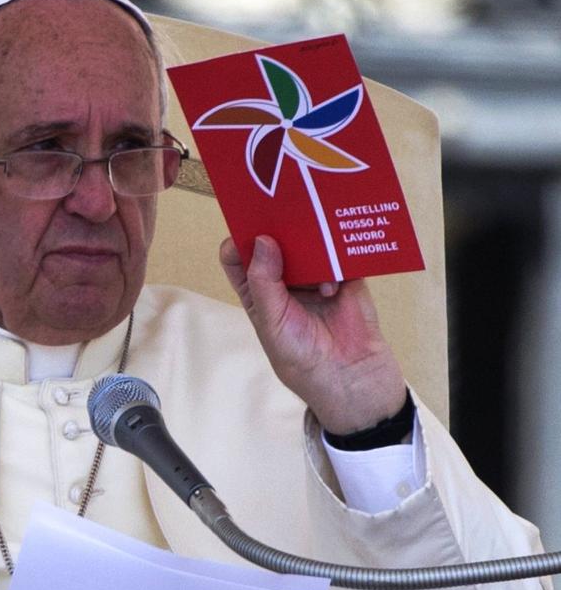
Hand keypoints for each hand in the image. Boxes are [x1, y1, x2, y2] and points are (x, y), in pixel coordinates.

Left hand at [219, 235, 406, 434]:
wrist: (351, 379)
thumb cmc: (302, 358)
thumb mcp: (272, 323)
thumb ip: (264, 283)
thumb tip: (262, 240)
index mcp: (257, 291)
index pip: (238, 257)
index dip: (238, 239)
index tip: (245, 222)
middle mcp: (284, 280)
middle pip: (273, 243)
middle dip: (276, 227)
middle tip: (280, 210)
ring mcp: (315, 277)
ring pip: (307, 244)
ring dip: (308, 241)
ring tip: (308, 243)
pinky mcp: (346, 277)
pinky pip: (341, 254)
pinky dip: (337, 259)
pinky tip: (333, 287)